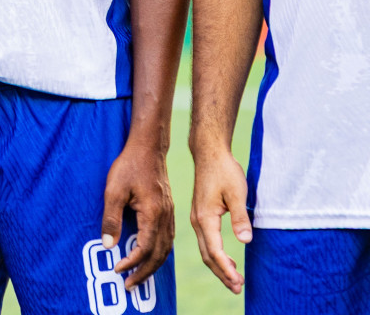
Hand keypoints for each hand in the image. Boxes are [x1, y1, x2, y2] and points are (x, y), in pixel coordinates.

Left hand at [102, 140, 174, 289]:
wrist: (148, 148)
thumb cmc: (129, 166)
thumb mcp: (113, 190)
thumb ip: (111, 219)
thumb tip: (108, 245)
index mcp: (153, 214)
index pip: (144, 249)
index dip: (131, 263)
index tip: (117, 270)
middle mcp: (165, 218)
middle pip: (159, 255)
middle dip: (144, 273)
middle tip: (129, 285)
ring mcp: (169, 215)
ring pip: (166, 249)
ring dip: (152, 265)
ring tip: (138, 276)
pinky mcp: (168, 211)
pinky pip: (167, 239)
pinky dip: (159, 253)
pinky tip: (149, 256)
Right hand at [189, 144, 250, 293]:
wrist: (209, 153)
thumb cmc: (224, 170)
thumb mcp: (237, 193)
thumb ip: (240, 218)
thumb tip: (245, 241)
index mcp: (204, 217)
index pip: (214, 250)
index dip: (226, 268)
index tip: (238, 282)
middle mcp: (197, 221)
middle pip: (207, 255)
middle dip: (221, 273)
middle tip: (238, 288)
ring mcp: (197, 218)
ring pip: (205, 250)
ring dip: (218, 266)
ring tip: (234, 280)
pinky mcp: (200, 215)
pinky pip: (206, 241)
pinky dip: (215, 255)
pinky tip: (227, 259)